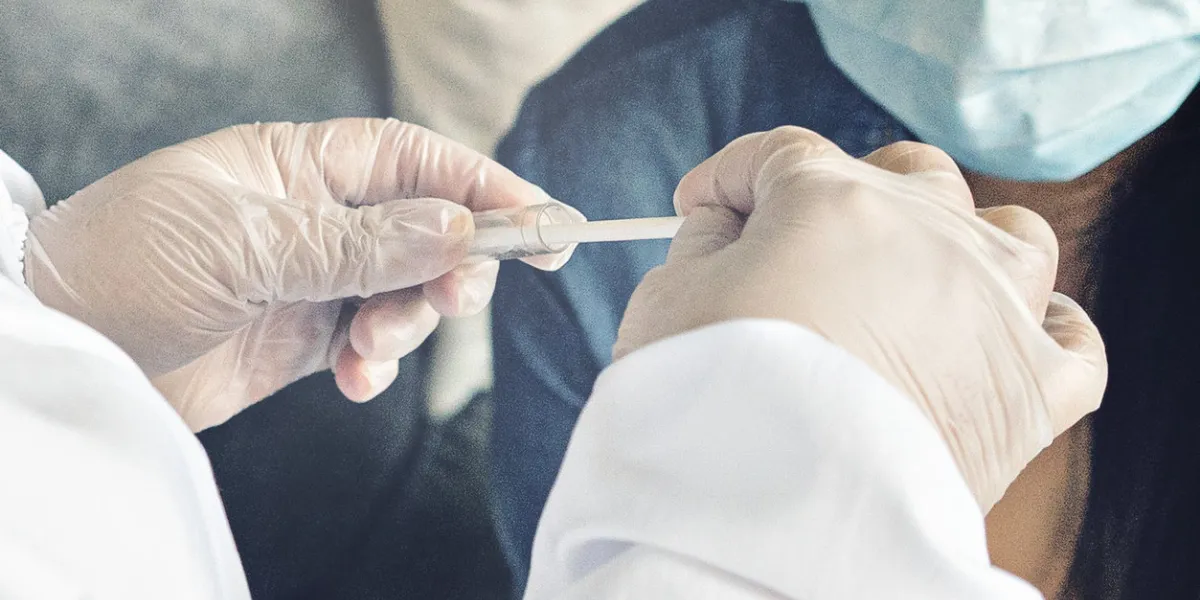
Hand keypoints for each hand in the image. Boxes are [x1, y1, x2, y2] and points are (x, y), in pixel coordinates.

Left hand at [25, 118, 573, 430]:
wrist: (64, 350)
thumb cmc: (125, 265)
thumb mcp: (246, 245)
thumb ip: (358, 243)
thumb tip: (458, 230)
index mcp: (298, 164)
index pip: (411, 159)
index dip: (479, 183)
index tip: (537, 220)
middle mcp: (314, 217)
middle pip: (426, 229)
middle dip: (452, 265)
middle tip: (455, 298)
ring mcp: (312, 279)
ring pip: (406, 291)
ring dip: (410, 323)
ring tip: (370, 349)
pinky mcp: (302, 339)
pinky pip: (371, 345)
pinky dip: (379, 365)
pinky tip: (356, 380)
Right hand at [615, 127, 1106, 510]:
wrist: (771, 513)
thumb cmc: (708, 397)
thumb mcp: (668, 298)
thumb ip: (702, 243)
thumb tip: (728, 226)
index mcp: (832, 200)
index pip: (782, 156)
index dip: (731, 177)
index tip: (703, 209)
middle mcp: (931, 231)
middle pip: (905, 173)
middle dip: (851, 192)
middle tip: (802, 245)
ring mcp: (996, 306)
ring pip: (1009, 234)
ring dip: (964, 244)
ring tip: (919, 282)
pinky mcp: (1034, 390)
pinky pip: (1070, 341)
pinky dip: (1044, 331)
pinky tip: (1008, 336)